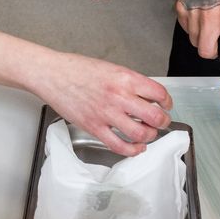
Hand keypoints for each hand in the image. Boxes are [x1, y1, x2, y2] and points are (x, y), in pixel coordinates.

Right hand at [34, 53, 172, 156]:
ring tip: (148, 133)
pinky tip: (136, 147)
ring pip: (141, 134)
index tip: (165, 105)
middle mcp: (118, 96)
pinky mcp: (94, 128)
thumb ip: (129, 82)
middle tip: (161, 122)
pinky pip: (120, 146)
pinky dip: (133, 150)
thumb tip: (146, 96)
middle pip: (154, 116)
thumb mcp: (110, 68)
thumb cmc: (76, 69)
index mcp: (124, 77)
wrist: (51, 74)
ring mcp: (106, 114)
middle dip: (163, 121)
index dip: (167, 102)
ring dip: (150, 136)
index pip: (159, 93)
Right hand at [174, 0, 219, 88]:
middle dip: (212, 52)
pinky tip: (199, 14)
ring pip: (195, 42)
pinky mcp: (180, 10)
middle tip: (217, 40)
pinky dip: (194, 28)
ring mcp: (192, 13)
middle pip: (206, 51)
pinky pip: (187, 30)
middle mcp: (210, 16)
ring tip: (208, 21)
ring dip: (203, 38)